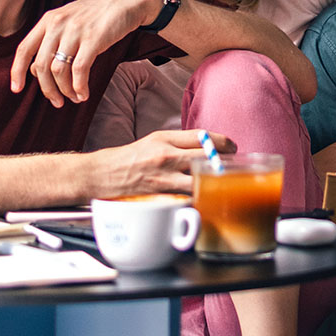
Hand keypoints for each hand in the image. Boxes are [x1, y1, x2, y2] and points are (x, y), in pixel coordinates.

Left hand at [11, 0, 155, 106]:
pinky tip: (84, 93)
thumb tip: (37, 69)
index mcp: (48, 20)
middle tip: (57, 102)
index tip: (16, 89)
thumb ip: (52, 41)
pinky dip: (79, 86)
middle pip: (41, 65)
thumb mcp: (69, 21)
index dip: (17, 72)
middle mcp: (57, 25)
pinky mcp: (93, 40)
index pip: (24, 49)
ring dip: (65, 90)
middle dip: (47, 89)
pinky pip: (79, 70)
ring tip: (74, 98)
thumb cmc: (97, 14)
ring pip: (59, 71)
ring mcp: (75, 32)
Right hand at [89, 129, 235, 197]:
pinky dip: (197, 198)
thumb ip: (179, 142)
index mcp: (165, 139)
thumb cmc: (131, 157)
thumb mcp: (155, 140)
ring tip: (220, 183)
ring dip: (213, 182)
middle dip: (224, 161)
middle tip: (231, 165)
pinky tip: (204, 198)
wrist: (104, 174)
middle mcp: (166, 156)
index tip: (231, 146)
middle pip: (205, 157)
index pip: (202, 136)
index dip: (223, 142)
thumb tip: (207, 146)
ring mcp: (163, 177)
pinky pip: (186, 198)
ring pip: (199, 180)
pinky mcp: (160, 195)